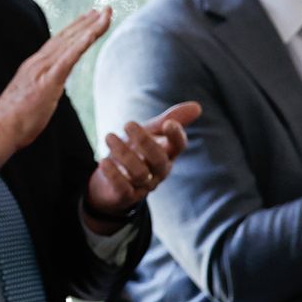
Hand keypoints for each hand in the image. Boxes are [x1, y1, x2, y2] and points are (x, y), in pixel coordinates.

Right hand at [0, 6, 111, 167]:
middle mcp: (39, 62)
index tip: (90, 18)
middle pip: (67, 37)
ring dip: (90, 27)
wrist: (0, 129)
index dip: (76, 29)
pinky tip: (92, 34)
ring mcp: (43, 69)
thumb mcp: (31, 99)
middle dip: (87, 22)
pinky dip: (81, 44)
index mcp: (35, 66)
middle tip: (105, 9)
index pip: (59, 43)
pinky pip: (68, 58)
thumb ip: (41, 90)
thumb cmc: (14, 121)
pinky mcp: (48, 81)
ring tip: (105, 15)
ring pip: (71, 43)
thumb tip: (49, 91)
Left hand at [85, 101, 201, 230]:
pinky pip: (122, 189)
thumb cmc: (136, 152)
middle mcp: (158, 171)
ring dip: (123, 153)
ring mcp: (143, 185)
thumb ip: (170, 119)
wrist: (111, 183)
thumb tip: (197, 106)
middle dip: (145, 141)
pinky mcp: (125, 196)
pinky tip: (104, 161)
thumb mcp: (151, 134)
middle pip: (159, 160)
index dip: (176, 136)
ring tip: (109, 136)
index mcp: (167, 154)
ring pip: (139, 173)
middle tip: (128, 123)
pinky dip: (113, 174)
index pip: (179, 146)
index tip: (168, 123)